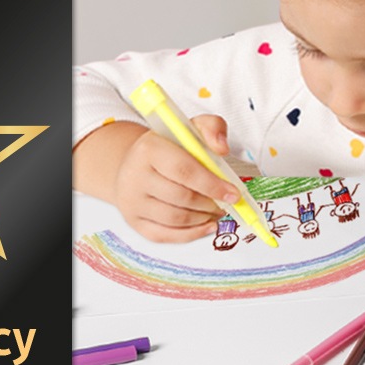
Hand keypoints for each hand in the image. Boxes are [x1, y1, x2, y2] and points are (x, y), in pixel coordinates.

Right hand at [99, 115, 243, 242]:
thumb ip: (212, 128)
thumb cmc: (168, 147)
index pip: (184, 170)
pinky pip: (164, 235)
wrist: (135, 163)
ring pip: (174, 218)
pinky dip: (190, 234)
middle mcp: (134, 176)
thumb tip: (222, 148)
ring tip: (216, 210)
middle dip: (210, 203)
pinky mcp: (133, 221)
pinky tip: (206, 225)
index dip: (212, 184)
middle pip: (181, 197)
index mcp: (149, 149)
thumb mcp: (190, 128)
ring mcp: (131, 201)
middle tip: (227, 202)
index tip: (233, 193)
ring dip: (203, 218)